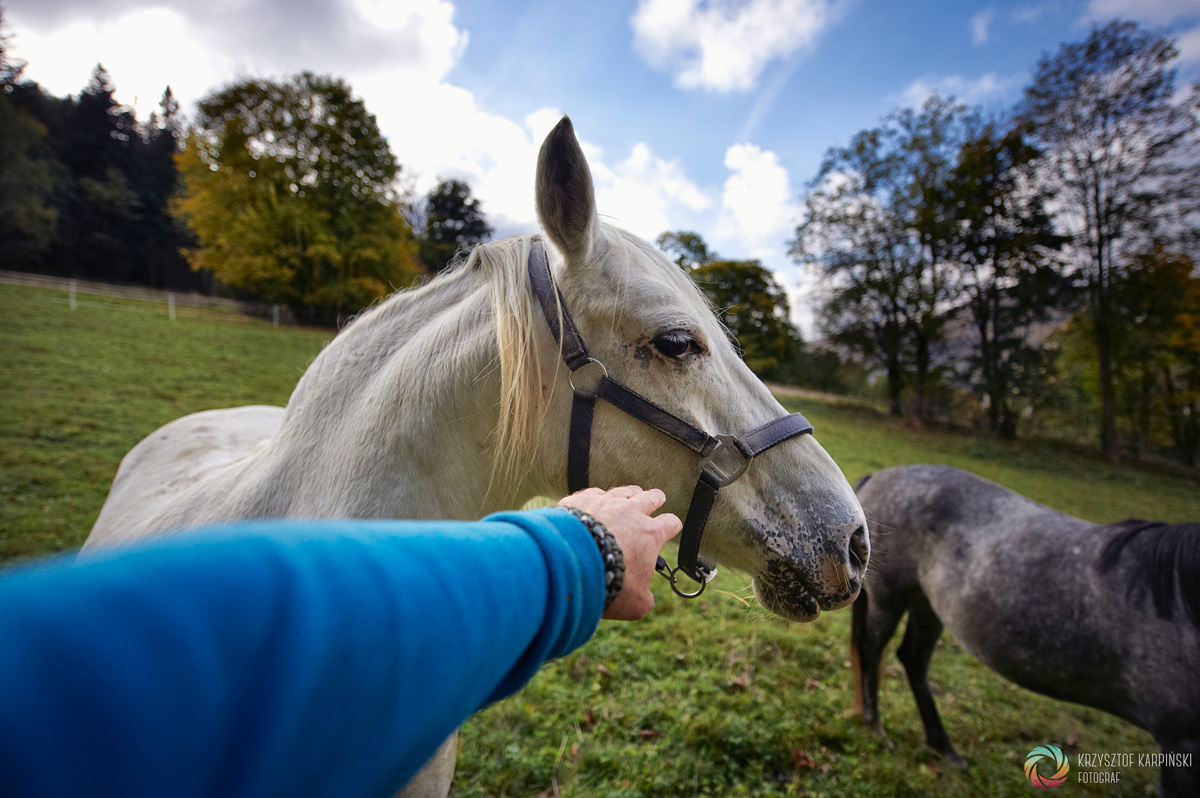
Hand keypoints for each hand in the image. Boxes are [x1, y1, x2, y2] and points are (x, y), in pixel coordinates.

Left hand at [558, 486, 681, 620]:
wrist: (569, 565)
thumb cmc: (607, 585)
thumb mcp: (635, 604)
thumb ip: (644, 598)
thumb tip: (644, 598)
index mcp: (650, 534)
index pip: (671, 523)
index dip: (672, 526)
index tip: (671, 527)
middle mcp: (631, 512)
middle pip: (650, 498)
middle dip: (656, 499)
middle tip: (658, 498)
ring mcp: (605, 503)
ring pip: (623, 492)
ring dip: (630, 494)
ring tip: (632, 493)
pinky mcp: (581, 501)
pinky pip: (594, 493)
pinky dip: (597, 498)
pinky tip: (594, 502)